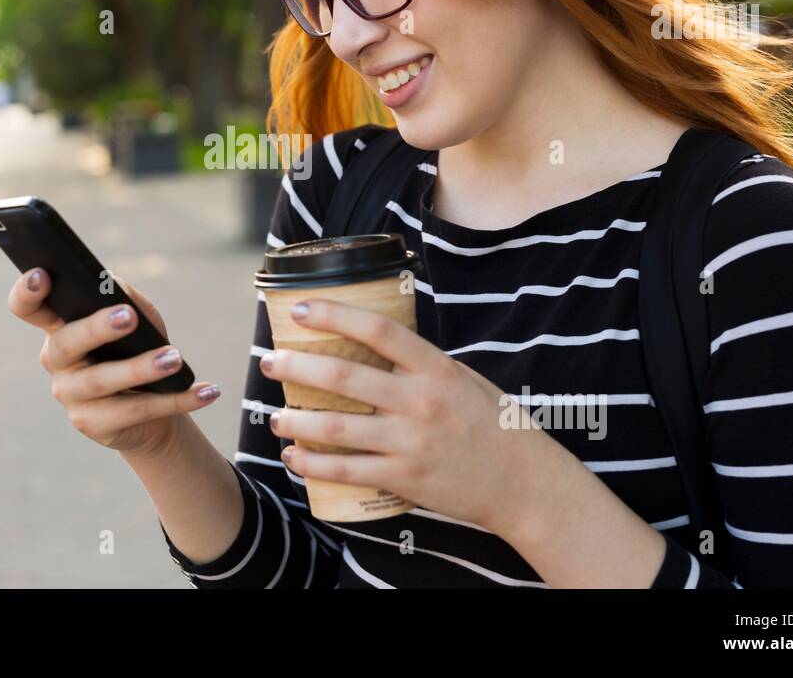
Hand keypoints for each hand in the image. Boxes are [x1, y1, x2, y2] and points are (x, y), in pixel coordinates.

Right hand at [7, 267, 221, 456]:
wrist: (154, 405)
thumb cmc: (138, 347)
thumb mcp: (139, 318)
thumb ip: (127, 297)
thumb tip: (114, 285)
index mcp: (59, 326)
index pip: (28, 307)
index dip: (26, 292)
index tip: (42, 274)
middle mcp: (56, 360)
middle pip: (65, 342)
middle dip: (96, 328)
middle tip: (128, 316)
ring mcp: (69, 395)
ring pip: (101, 380)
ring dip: (141, 368)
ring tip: (175, 358)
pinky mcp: (92, 424)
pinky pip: (136, 411)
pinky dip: (177, 400)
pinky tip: (207, 391)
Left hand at [260, 297, 553, 535]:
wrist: (523, 483)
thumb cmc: (492, 423)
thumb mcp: (461, 379)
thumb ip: (419, 364)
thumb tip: (372, 341)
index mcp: (436, 369)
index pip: (378, 331)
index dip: (335, 315)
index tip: (299, 310)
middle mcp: (421, 402)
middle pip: (344, 378)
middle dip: (297, 367)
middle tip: (269, 362)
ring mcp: (411, 442)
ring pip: (337, 428)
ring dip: (296, 420)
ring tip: (274, 415)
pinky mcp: (404, 479)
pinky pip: (347, 471)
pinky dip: (313, 464)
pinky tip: (293, 456)